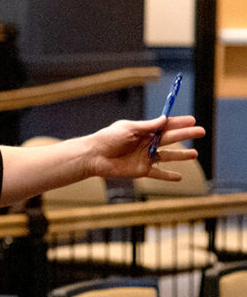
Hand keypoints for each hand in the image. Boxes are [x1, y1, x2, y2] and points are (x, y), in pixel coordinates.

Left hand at [86, 115, 204, 180]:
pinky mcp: (141, 170)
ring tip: (195, 154)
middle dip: (186, 135)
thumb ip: (148, 126)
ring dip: (181, 156)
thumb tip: (165, 119)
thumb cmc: (108, 138)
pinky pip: (158, 174)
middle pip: (171, 139)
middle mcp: (147, 143)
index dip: (179, 123)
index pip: (166, 126)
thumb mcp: (129, 129)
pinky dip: (168, 176)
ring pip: (168, 156)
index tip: (192, 120)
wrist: (94, 156)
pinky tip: (179, 177)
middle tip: (202, 131)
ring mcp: (145, 157)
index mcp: (144, 131)